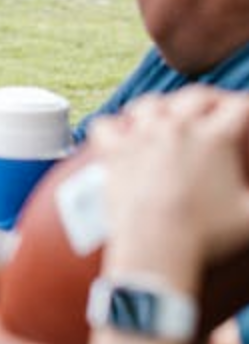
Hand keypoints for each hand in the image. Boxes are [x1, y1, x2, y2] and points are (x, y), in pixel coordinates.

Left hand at [89, 87, 248, 278]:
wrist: (156, 247)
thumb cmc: (210, 238)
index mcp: (216, 138)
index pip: (240, 106)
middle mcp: (177, 127)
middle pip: (197, 96)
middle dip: (212, 99)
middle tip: (217, 109)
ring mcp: (141, 136)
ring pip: (150, 104)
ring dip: (163, 107)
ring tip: (169, 117)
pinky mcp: (112, 151)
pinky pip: (107, 124)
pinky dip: (115, 126)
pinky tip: (121, 132)